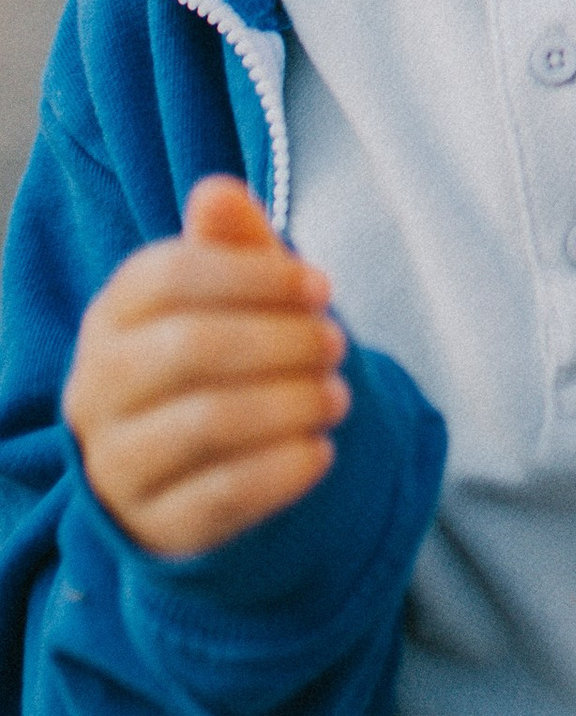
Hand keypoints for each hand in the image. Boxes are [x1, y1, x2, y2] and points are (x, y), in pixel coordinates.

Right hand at [62, 177, 347, 558]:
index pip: (169, 277)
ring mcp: (117, 463)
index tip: (321, 285)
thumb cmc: (215, 360)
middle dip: (280, 340)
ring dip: (288, 403)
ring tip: (339, 395)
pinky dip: (281, 471)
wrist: (187, 472)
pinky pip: (219, 497)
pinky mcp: (153, 526)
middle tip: (338, 342)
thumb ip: (230, 246)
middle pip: (189, 348)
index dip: (255, 276)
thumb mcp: (227, 297)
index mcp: (111, 318)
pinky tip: (322, 451)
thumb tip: (218, 190)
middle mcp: (96, 390)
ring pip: (203, 424)